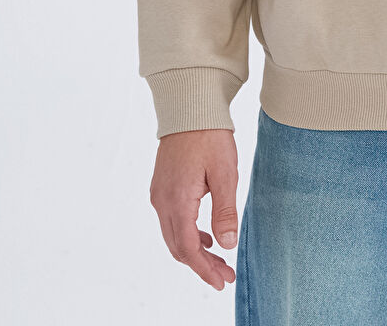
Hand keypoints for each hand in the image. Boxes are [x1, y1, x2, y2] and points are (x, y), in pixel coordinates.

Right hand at [149, 128, 239, 290]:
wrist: (189, 106)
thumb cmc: (209, 135)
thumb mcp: (224, 173)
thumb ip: (225, 211)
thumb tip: (227, 244)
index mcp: (178, 200)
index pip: (189, 248)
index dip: (205, 269)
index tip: (222, 281)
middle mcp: (162, 201)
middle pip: (178, 247)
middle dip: (201, 265)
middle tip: (225, 275)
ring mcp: (159, 194)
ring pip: (173, 235)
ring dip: (194, 251)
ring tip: (218, 259)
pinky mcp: (161, 186)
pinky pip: (171, 221)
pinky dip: (187, 234)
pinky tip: (205, 235)